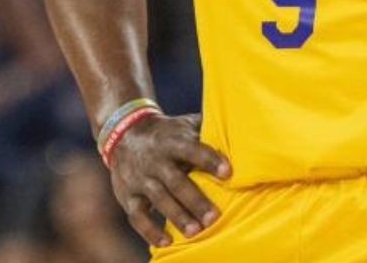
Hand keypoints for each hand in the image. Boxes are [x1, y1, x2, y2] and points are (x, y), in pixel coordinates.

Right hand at [107, 112, 231, 247]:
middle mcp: (155, 160)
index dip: (209, 160)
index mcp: (172, 141)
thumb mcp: (184, 125)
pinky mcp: (128, 195)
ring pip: (159, 199)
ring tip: (196, 232)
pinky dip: (150, 230)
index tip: (227, 172)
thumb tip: (242, 130)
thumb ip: (208, 129)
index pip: (192, 149)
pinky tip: (167, 242)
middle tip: (214, 217)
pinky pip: (137, 215)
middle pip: (175, 181)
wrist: (124, 133)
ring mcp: (140, 178)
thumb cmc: (168, 133)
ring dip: (177, 216)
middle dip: (195, 199)